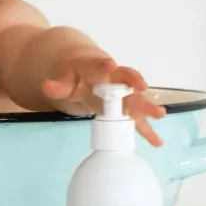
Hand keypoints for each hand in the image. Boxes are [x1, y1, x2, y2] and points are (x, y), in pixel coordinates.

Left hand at [41, 55, 166, 146]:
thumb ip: (57, 85)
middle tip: (143, 89)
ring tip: (159, 114)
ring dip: (147, 107)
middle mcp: (115, 80)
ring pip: (136, 100)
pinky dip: (146, 130)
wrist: (86, 72)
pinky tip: (157, 141)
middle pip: (127, 81)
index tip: (110, 64)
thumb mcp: (64, 80)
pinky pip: (137, 120)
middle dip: (136, 85)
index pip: (100, 65)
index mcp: (97, 69)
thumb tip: (46, 86)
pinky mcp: (125, 110)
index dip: (104, 65)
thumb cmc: (76, 75)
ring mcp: (123, 95)